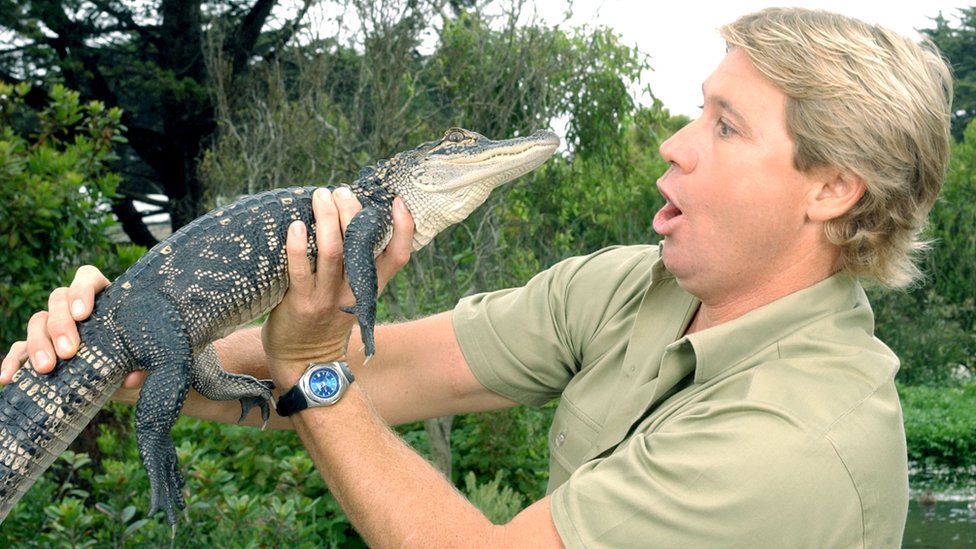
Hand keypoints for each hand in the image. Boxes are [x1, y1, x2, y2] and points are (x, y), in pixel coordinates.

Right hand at [0, 265, 147, 388]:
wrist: (128, 385)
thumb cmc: (142, 363)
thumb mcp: (150, 362)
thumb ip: (146, 364)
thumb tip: (132, 377)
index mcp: (107, 299)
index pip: (87, 278)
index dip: (81, 290)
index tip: (83, 314)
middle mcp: (77, 309)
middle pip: (57, 298)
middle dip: (60, 324)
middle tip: (68, 352)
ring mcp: (56, 328)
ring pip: (37, 321)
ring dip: (38, 343)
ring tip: (46, 369)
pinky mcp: (42, 351)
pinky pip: (19, 350)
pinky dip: (13, 362)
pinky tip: (8, 378)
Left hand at [261, 187, 412, 387]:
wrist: (304, 362)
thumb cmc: (325, 321)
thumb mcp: (352, 296)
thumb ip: (356, 266)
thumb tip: (347, 220)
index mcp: (369, 287)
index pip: (398, 256)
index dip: (403, 228)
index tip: (397, 202)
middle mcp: (353, 291)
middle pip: (362, 244)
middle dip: (352, 211)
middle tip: (341, 191)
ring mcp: (327, 298)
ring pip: (332, 251)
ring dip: (326, 219)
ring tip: (320, 196)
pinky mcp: (301, 304)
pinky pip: (300, 270)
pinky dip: (298, 245)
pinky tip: (294, 226)